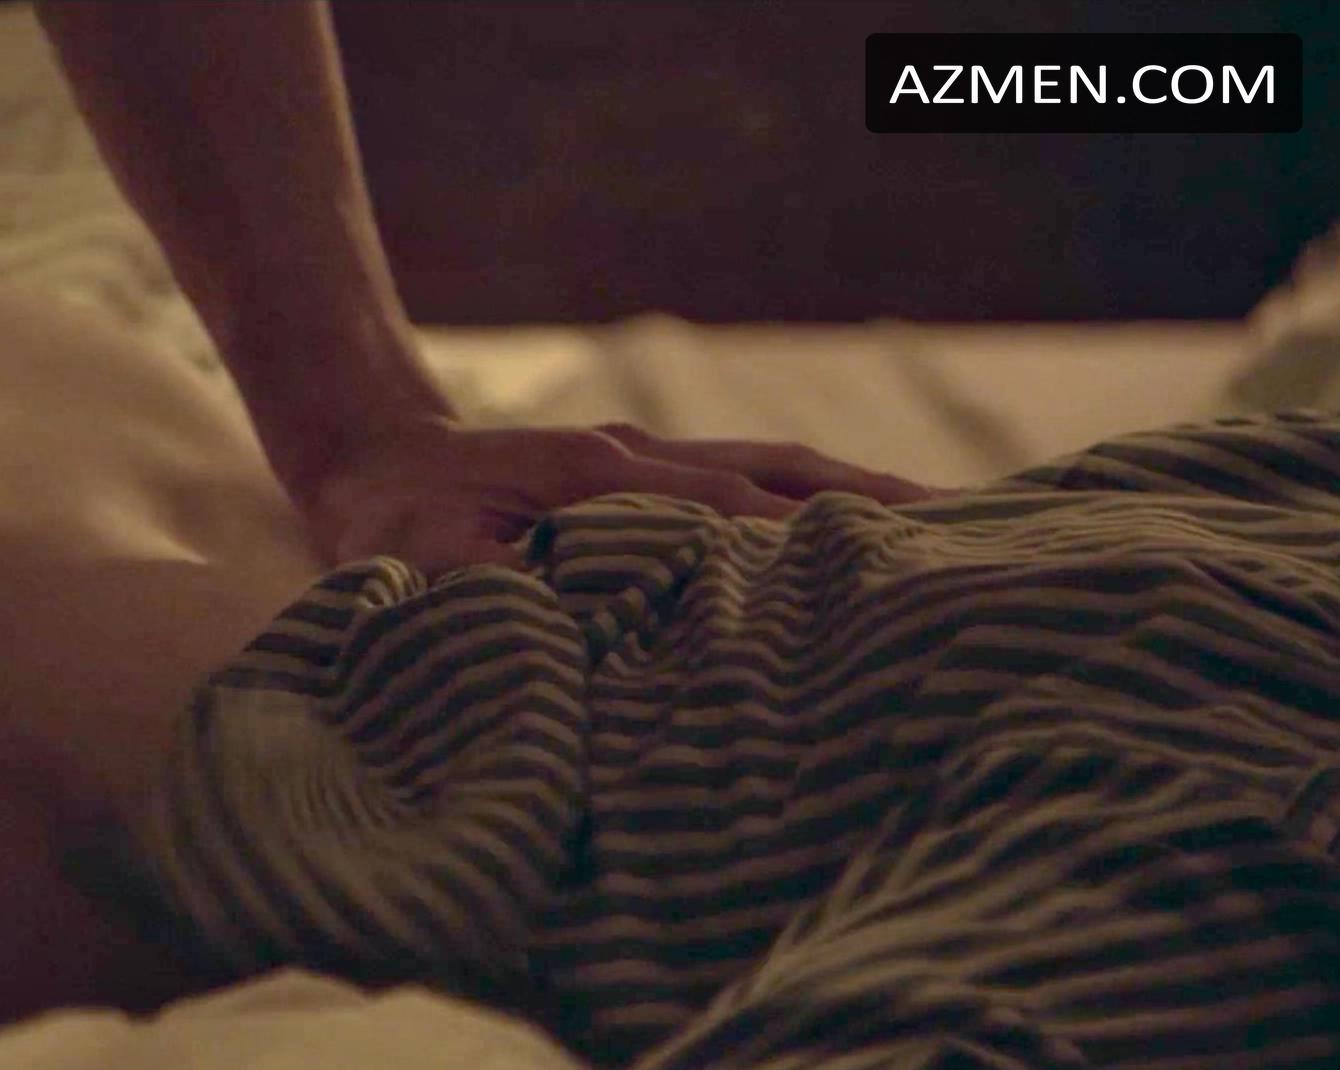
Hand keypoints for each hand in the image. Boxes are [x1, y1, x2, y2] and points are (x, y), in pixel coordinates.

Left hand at [300, 417, 936, 572]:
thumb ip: (495, 603)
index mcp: (600, 478)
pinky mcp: (645, 468)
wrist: (372, 454)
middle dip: (869, 501)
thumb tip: (564, 652)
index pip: (725, 509)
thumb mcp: (425, 569)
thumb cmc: (395, 523)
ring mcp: (647, 453)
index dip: (799, 542)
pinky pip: (747, 473)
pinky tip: (851, 526)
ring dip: (856, 490)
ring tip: (948, 521)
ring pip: (774, 462)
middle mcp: (640, 454)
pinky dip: (810, 494)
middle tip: (967, 534)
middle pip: (779, 469)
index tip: (878, 576)